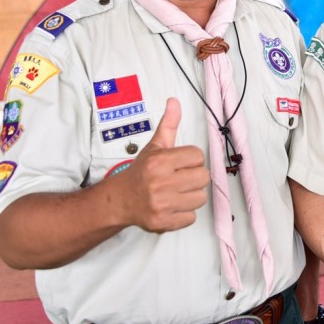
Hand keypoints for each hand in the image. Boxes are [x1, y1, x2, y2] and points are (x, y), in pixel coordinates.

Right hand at [119, 97, 209, 232]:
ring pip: (200, 198)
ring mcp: (161, 204)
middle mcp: (160, 182)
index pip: (198, 156)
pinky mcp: (162, 222)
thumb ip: (168, 125)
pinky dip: (184, 214)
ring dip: (191, 196)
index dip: (192, 160)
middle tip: (180, 179)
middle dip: (194, 177)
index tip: (181, 164)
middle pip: (203, 177)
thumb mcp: (154, 146)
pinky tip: (172, 207)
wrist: (119, 200)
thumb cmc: (142, 172)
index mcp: (160, 161)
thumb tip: (174, 101)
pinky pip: (191, 217)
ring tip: (176, 193)